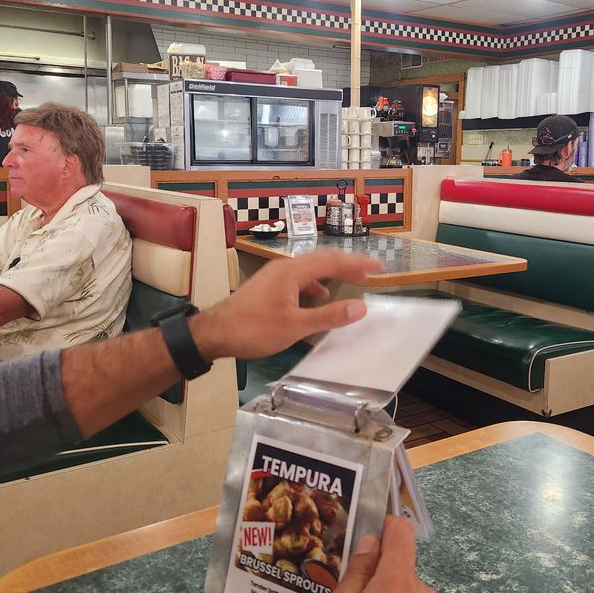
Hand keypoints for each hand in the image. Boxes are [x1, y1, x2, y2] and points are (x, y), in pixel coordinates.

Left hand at [194, 250, 382, 360]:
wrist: (214, 333)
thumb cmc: (253, 329)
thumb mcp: (294, 326)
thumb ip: (328, 316)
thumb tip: (361, 307)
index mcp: (292, 271)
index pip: (332, 260)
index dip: (358, 262)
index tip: (379, 266)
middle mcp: (284, 267)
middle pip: (322, 259)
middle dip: (348, 264)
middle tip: (370, 271)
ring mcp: (274, 275)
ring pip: (310, 268)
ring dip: (332, 273)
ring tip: (350, 280)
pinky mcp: (268, 285)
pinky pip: (299, 277)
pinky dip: (315, 283)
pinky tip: (318, 295)